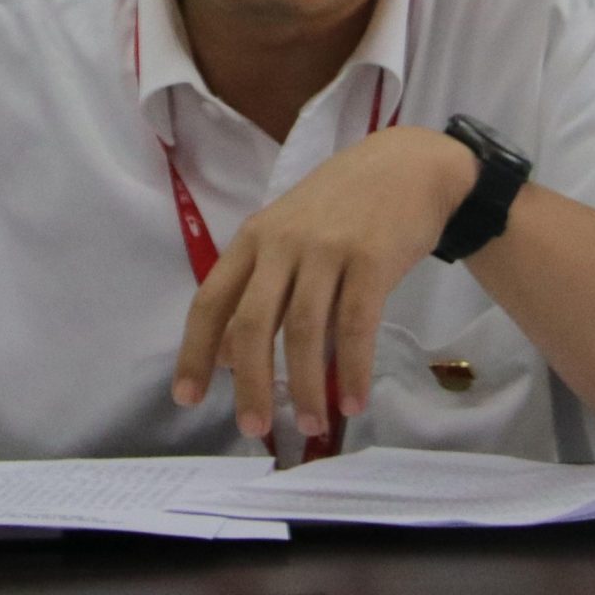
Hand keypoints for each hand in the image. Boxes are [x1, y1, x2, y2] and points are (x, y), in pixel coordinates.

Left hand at [171, 126, 476, 438]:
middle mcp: (283, 243)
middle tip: (252, 428)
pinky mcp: (371, 259)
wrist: (408, 165)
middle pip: (253, 322)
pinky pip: (356, 326)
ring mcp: (327, 249)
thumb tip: (227, 356)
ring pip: (304, 331)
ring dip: (306, 386)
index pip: (211, 300)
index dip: (196, 352)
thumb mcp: (288, 235)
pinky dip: (353, 370)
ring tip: (309, 425)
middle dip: (250, 382)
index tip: (187, 397)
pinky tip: (354, 401)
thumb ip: (258, 289)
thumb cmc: (343, 208)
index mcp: (254, 238)